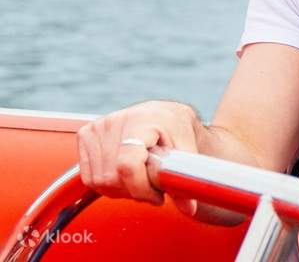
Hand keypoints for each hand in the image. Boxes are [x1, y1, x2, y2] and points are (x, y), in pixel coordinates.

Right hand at [76, 100, 200, 215]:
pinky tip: (125, 177)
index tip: (158, 196)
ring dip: (121, 191)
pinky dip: (107, 185)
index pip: (127, 165)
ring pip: (99, 181)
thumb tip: (189, 208)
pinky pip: (89, 177)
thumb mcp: (187, 149)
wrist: (162, 113)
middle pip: (112, 178)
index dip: (141, 189)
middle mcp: (114, 122)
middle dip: (135, 192)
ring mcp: (97, 128)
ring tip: (141, 181)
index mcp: (141, 120)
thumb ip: (186, 177)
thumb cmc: (175, 128)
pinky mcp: (86, 135)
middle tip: (153, 189)